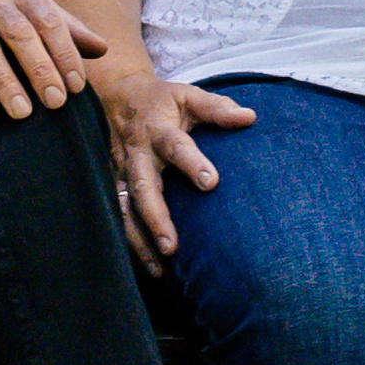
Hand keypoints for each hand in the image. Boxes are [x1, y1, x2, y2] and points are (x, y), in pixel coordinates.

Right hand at [99, 70, 254, 267]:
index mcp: (158, 130)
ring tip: (158, 268)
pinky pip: (119, 215)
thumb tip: (250, 117)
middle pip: (142, 187)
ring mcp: (122, 172)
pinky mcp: (114, 185)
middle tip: (170, 245)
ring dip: (139, 239)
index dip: (193, 163)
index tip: (211, 182)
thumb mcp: (190, 96)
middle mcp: (137, 154)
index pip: (176, 147)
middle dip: (155, 217)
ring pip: (125, 208)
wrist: (119, 96)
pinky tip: (146, 267)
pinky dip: (130, 241)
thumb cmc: (163, 100)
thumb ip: (217, 108)